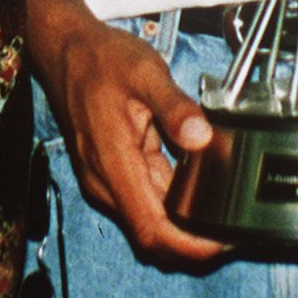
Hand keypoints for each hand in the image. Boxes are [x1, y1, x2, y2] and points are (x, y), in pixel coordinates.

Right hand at [44, 18, 227, 265]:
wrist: (65, 51)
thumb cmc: (101, 59)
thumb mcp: (145, 72)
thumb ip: (174, 106)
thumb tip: (201, 137)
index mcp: (114, 164)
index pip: (151, 229)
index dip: (187, 247)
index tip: (220, 245)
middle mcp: (105, 182)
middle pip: (151, 234)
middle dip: (190, 243)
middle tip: (231, 231)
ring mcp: (105, 180)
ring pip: (147, 219)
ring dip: (180, 225)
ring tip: (220, 214)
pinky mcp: (109, 173)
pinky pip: (142, 198)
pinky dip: (168, 202)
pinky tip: (194, 189)